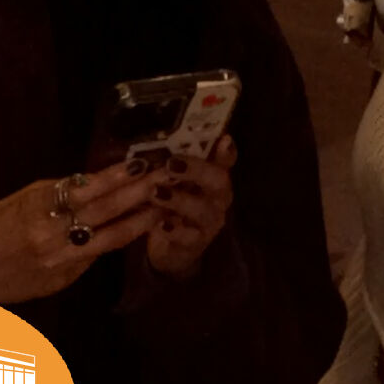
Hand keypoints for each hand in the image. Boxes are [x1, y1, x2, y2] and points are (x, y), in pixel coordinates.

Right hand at [0, 161, 165, 302]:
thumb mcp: (24, 199)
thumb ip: (60, 193)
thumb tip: (97, 182)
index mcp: (39, 207)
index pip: (88, 190)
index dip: (118, 178)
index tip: (142, 163)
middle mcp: (52, 235)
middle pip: (104, 212)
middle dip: (138, 195)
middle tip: (165, 178)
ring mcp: (58, 262)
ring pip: (107, 239)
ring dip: (138, 221)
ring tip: (163, 205)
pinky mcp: (61, 280)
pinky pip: (93, 258)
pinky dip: (115, 242)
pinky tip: (137, 230)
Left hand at [145, 135, 236, 277]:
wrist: (171, 247)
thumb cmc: (171, 204)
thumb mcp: (172, 181)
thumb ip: (171, 160)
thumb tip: (158, 135)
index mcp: (213, 176)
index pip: (226, 159)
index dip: (226, 150)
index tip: (223, 139)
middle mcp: (218, 197)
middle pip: (218, 180)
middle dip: (196, 170)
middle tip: (171, 164)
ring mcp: (210, 221)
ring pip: (203, 209)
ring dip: (179, 199)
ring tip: (157, 193)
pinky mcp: (197, 243)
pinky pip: (189, 236)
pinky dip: (175, 230)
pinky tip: (160, 224)